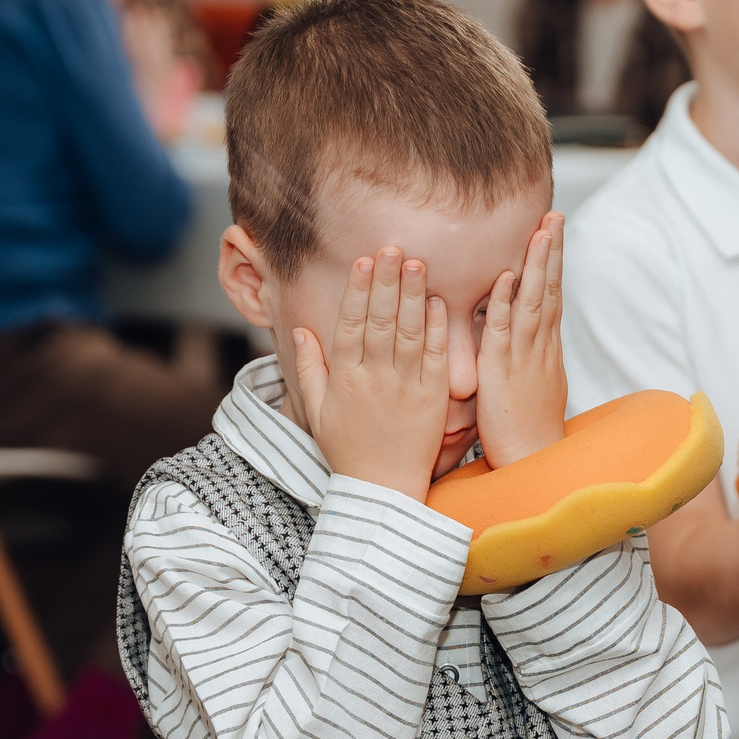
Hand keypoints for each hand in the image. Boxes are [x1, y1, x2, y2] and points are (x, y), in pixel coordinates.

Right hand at [292, 246, 450, 500]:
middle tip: (393, 247)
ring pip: (409, 333)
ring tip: (417, 263)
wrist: (383, 490)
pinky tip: (439, 302)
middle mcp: (375, 379)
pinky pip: (435, 358)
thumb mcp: (317, 411)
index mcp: (345, 379)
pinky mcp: (433, 399)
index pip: (351, 325)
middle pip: (381, 321)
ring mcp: (406, 388)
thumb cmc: (347, 451)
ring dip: (413, 296)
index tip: (364, 261)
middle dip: (387, 282)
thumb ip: (309, 369)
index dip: (358, 291)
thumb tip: (300, 329)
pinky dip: (438, 329)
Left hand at [476, 212, 568, 466]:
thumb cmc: (528, 431)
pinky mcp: (502, 370)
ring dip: (536, 265)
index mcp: (544, 350)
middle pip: (550, 290)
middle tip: (555, 215)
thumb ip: (528, 357)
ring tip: (540, 231)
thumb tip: (527, 338)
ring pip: (533, 302)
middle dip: (552, 251)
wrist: (532, 462)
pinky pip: (504, 331)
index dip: (553, 263)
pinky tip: (507, 278)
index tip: (553, 232)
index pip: (552, 297)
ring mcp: (523, 357)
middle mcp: (539, 347)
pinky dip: (506, 303)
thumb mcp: (533, 386)